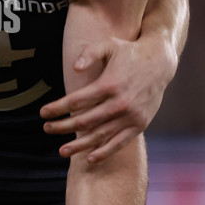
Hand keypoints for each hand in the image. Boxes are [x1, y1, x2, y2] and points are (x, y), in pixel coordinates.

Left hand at [40, 36, 167, 162]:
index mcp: (109, 84)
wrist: (160, 62)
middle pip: (85, 120)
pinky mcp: (140, 124)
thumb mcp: (109, 46)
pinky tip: (90, 158)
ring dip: (80, 145)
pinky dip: (105, 152)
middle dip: (63, 126)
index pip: (77, 100)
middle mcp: (120, 103)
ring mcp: (131, 116)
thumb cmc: (129, 52)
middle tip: (47, 128)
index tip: (43, 113)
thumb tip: (75, 67)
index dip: (57, 108)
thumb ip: (90, 53)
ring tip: (62, 150)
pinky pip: (120, 142)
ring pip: (100, 135)